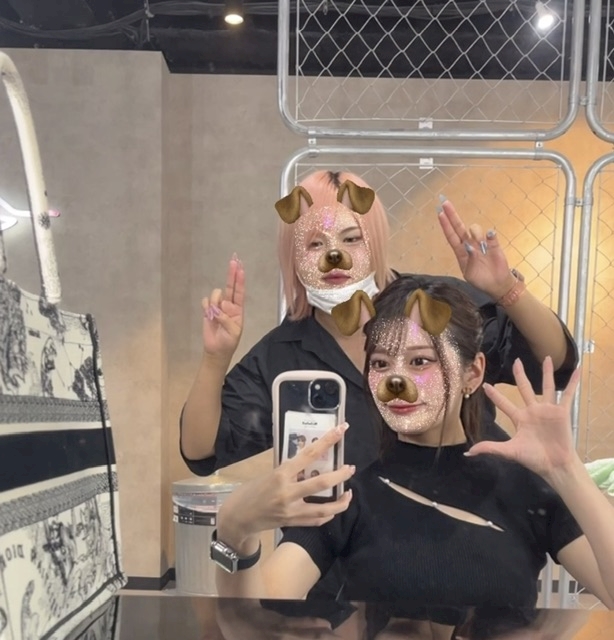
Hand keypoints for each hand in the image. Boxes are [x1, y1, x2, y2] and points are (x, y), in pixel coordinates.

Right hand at [202, 255, 244, 359]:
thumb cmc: (229, 342)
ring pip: (216, 294)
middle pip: (230, 286)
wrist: (216, 351)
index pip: (239, 292)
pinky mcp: (208, 310)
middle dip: (231, 273)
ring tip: (215, 316)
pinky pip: (206, 301)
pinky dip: (207, 306)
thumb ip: (227, 320)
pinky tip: (209, 314)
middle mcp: (229, 305)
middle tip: (233, 260)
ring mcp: (218, 307)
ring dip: (215, 302)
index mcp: (238, 309)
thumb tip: (218, 309)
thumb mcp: (234, 332)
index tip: (240, 268)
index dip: (239, 280)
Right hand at [217, 424, 354, 545]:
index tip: (341, 430)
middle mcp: (288, 492)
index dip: (328, 441)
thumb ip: (289, 471)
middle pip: (321, 482)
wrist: (238, 518)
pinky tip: (333, 509)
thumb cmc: (251, 491)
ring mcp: (291, 511)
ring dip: (341, 501)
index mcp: (281, 474)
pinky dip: (328, 514)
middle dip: (340, 475)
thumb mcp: (269, 474)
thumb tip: (309, 464)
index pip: (309, 455)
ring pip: (324, 508)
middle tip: (350, 468)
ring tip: (349, 494)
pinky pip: (316, 520)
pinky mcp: (292, 524)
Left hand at [437, 198, 514, 299]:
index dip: (445, 225)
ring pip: (474, 229)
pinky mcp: (494, 244)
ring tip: (480, 245)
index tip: (439, 213)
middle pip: (459, 227)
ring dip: (475, 233)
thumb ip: (470, 260)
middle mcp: (469, 244)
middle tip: (445, 202)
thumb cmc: (480, 279)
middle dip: (452, 214)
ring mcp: (481, 243)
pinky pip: (490, 234)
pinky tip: (489, 237)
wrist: (497, 284)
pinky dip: (489, 234)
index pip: (451, 236)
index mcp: (460, 252)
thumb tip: (470, 247)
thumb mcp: (470, 274)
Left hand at [467, 357, 580, 480]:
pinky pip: (567, 395)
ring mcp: (547, 410)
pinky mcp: (561, 412)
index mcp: (520, 418)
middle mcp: (532, 411)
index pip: (503, 403)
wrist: (555, 466)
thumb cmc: (533, 459)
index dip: (495, 395)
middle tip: (516, 360)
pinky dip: (573, 383)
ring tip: (547, 357)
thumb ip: (489, 448)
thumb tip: (468, 452)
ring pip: (547, 387)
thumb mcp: (509, 451)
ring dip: (547, 372)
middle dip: (520, 374)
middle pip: (524, 388)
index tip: (486, 385)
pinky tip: (578, 371)